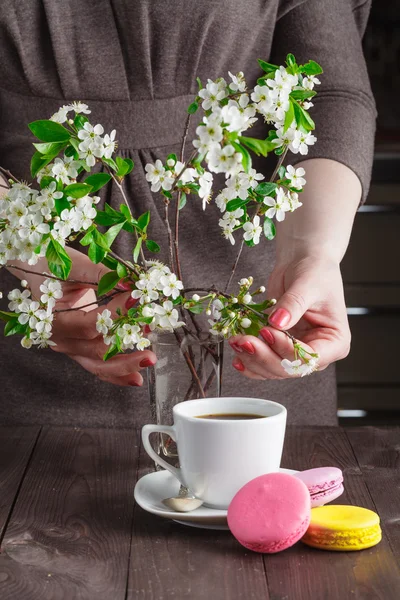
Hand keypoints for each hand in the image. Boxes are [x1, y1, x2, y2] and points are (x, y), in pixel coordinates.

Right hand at [23, 249, 155, 386]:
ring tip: (148, 361)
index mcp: (54, 319)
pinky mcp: (80, 349)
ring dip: (125, 366)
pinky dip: (117, 374)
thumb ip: (103, 276)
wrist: (39, 272)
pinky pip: (98, 367)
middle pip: (95, 351)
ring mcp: (71, 347)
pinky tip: (136, 378)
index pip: (90, 324)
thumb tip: (131, 283)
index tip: (136, 301)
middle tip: (150, 351)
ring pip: (98, 365)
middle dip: (126, 351)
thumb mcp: (77, 266)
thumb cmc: (54, 266)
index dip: (115, 315)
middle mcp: (60, 339)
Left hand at [228, 256, 350, 379]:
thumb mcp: (307, 285)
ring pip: (273, 369)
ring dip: (252, 360)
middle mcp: (317, 352)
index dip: (286, 350)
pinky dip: (249, 362)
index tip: (267, 331)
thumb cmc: (314, 271)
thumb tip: (277, 322)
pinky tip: (237, 357)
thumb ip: (293, 305)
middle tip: (244, 340)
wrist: (301, 263)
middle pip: (289, 368)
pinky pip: (263, 364)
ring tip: (236, 341)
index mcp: (335, 342)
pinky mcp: (278, 348)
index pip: (310, 358)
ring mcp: (296, 352)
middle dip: (263, 357)